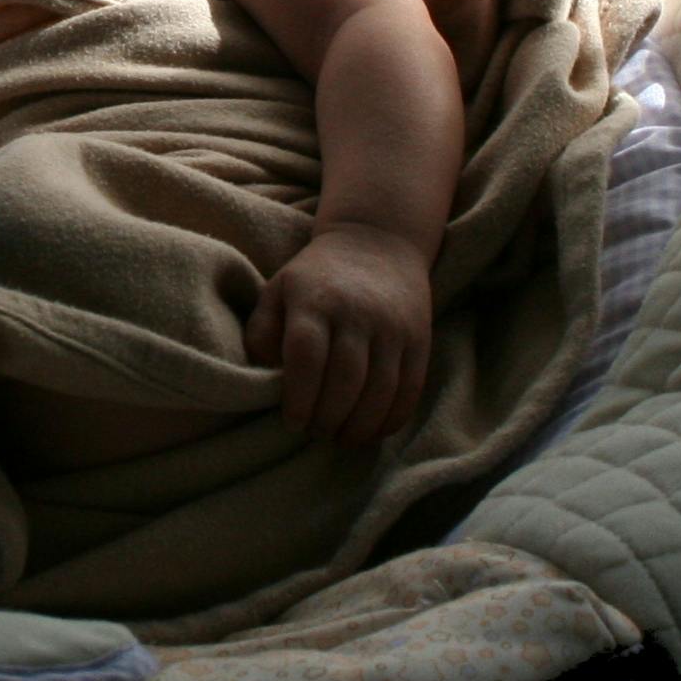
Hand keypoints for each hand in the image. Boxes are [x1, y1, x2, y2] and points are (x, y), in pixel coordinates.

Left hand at [247, 224, 433, 448]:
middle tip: (316, 434)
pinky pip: (410, 388)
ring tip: (341, 438)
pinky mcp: (418, 338)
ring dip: (359, 425)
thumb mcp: (278, 291)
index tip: (292, 422)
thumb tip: (261, 378)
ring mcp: (392, 326)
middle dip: (329, 418)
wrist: (376, 242)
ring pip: (381, 389)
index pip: (307, 356)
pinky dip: (391, 418)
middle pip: (346, 378)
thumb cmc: (316, 277)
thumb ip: (262, 333)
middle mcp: (356, 312)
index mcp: (314, 300)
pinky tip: (372, 431)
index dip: (299, 397)